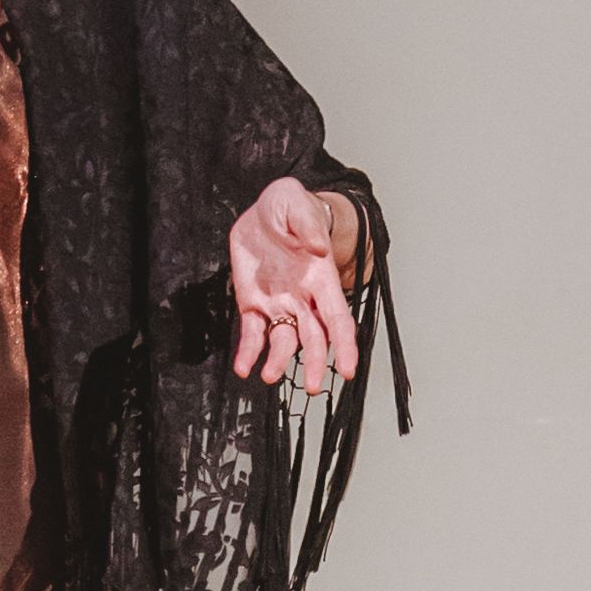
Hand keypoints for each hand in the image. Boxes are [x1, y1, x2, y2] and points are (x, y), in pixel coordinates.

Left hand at [227, 177, 358, 398]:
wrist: (264, 211)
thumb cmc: (287, 206)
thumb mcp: (294, 203)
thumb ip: (307, 225)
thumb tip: (318, 248)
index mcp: (319, 277)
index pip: (337, 318)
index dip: (344, 345)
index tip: (348, 370)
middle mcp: (302, 297)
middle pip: (314, 338)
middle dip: (316, 363)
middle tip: (314, 387)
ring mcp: (278, 303)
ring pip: (284, 341)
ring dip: (279, 361)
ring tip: (268, 376)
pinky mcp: (253, 303)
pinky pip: (252, 333)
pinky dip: (248, 352)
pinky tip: (243, 368)